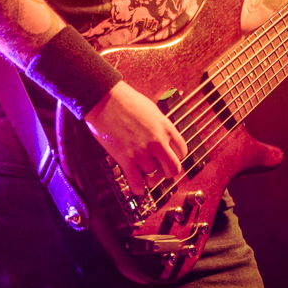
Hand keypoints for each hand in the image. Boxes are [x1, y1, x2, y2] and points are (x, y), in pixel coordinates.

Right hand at [84, 81, 186, 195]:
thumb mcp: (151, 110)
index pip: (182, 151)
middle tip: (159, 172)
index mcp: (166, 127)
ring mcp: (142, 151)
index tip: (168, 159)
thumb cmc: (125, 100)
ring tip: (143, 176)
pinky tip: (137, 187)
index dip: (176, 157)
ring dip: (149, 179)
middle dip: (167, 173)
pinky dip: (138, 189)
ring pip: (154, 177)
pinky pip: (137, 183)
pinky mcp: (126, 158)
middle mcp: (158, 141)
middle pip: (173, 169)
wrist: (105, 99)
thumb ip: (160, 125)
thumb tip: (163, 135)